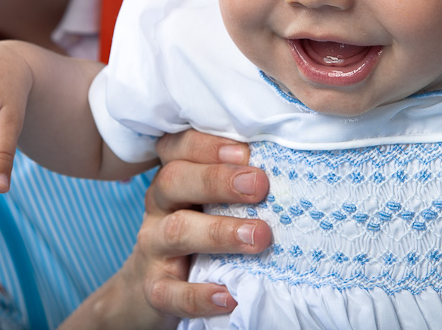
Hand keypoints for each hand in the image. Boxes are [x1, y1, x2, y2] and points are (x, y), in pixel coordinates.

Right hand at [60, 130, 270, 328]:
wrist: (152, 288)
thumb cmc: (196, 232)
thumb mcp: (208, 202)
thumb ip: (235, 183)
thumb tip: (290, 169)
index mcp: (174, 178)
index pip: (179, 147)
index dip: (209, 146)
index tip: (246, 152)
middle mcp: (159, 206)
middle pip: (174, 180)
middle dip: (217, 180)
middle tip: (259, 186)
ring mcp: (153, 247)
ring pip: (176, 232)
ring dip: (219, 232)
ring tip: (258, 236)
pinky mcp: (154, 288)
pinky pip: (171, 291)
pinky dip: (199, 294)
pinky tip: (229, 295)